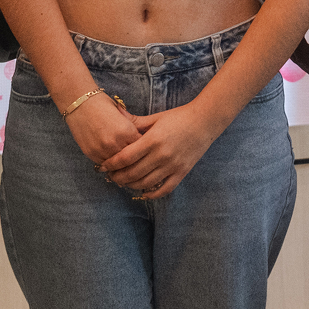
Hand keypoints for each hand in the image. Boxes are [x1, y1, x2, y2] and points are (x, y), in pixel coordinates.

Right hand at [64, 93, 141, 167]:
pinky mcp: (91, 154)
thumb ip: (134, 129)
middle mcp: (115, 143)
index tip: (144, 148)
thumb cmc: (103, 106)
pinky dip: (108, 163)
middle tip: (135, 157)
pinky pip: (104, 164)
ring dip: (120, 163)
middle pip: (130, 159)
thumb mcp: (123, 115)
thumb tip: (144, 140)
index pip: (141, 147)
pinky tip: (111, 159)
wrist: (80, 104)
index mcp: (127, 132)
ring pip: (117, 165)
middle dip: (133, 158)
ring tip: (123, 161)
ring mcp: (102, 150)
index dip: (143, 147)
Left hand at [98, 100, 223, 200]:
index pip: (125, 157)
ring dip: (130, 185)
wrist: (205, 121)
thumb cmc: (178, 117)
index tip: (103, 166)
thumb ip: (134, 121)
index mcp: (153, 140)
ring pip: (145, 183)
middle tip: (110, 176)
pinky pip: (164, 189)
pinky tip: (142, 192)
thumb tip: (115, 113)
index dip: (111, 164)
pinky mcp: (181, 172)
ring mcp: (172, 165)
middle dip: (117, 177)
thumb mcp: (155, 118)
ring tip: (123, 182)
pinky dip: (151, 194)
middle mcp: (162, 155)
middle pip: (132, 173)